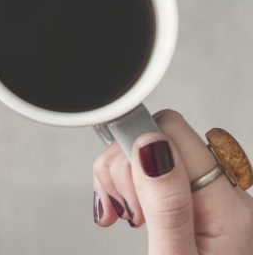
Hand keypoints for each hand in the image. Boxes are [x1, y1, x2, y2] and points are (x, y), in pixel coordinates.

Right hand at [93, 110, 252, 253]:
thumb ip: (167, 205)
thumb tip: (149, 145)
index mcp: (229, 206)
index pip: (172, 133)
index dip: (134, 149)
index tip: (120, 185)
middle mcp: (226, 194)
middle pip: (157, 137)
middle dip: (125, 169)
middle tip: (126, 212)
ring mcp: (211, 198)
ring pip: (151, 152)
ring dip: (124, 180)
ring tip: (128, 215)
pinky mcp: (194, 203)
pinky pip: (156, 173)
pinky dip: (131, 188)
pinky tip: (131, 212)